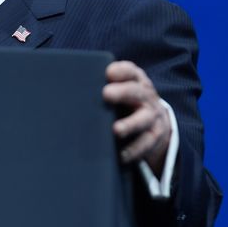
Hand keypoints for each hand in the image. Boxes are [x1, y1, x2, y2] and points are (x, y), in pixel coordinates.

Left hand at [103, 60, 170, 174]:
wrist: (156, 120)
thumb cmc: (128, 100)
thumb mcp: (122, 88)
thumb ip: (104, 84)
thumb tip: (71, 85)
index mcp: (136, 81)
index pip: (131, 72)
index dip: (121, 71)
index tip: (109, 73)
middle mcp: (146, 97)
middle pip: (136, 92)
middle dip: (122, 92)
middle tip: (106, 94)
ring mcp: (151, 117)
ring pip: (142, 120)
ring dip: (129, 125)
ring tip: (116, 130)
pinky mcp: (153, 137)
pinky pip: (145, 144)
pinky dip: (133, 150)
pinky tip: (121, 155)